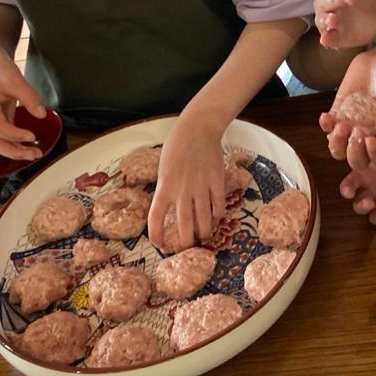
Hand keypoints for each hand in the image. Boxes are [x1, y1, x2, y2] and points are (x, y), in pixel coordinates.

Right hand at [0, 49, 45, 159]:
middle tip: (35, 155)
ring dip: (16, 151)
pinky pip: (4, 138)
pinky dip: (15, 144)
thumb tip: (41, 114)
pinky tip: (28, 147)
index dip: (15, 134)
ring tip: (35, 154)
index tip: (32, 136)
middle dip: (15, 152)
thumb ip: (29, 97)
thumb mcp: (15, 79)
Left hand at [148, 109, 226, 247]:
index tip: (158, 244)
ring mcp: (202, 187)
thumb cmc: (177, 145)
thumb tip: (169, 208)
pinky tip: (216, 218)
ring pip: (205, 220)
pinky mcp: (217, 182)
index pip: (156, 217)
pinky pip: (219, 206)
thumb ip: (166, 189)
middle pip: (184, 225)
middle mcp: (182, 190)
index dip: (156, 235)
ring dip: (204, 232)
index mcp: (164, 186)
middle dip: (186, 242)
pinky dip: (218, 216)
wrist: (199, 128)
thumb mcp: (163, 168)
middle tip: (187, 247)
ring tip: (204, 237)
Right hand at [314, 0, 375, 49]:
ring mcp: (327, 20)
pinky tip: (326, 39)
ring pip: (323, 19)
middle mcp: (324, 3)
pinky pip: (327, 38)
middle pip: (326, 0)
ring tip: (334, 20)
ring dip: (327, 19)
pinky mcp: (334, 37)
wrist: (371, 20)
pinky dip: (326, 39)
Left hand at [319, 44, 375, 168]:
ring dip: (336, 143)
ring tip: (340, 125)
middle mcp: (371, 134)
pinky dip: (325, 125)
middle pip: (359, 160)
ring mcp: (353, 125)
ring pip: (339, 150)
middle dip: (354, 153)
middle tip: (356, 131)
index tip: (370, 138)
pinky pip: (328, 127)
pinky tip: (326, 116)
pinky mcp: (340, 112)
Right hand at [337, 132, 375, 224]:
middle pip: (359, 205)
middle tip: (369, 202)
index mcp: (360, 175)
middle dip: (361, 207)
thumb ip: (372, 141)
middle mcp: (369, 189)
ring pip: (375, 215)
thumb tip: (369, 140)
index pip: (348, 186)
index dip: (347, 191)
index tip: (348, 192)